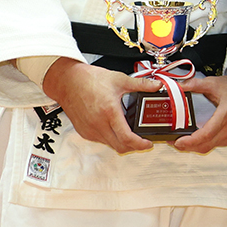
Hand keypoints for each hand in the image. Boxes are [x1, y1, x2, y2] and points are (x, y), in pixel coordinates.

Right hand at [41, 57, 160, 153]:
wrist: (68, 81)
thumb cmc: (90, 80)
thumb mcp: (120, 79)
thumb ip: (141, 84)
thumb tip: (157, 85)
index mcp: (109, 112)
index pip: (126, 138)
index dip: (140, 144)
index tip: (148, 143)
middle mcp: (98, 124)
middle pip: (119, 146)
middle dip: (134, 147)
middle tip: (142, 141)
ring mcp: (90, 129)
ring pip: (110, 145)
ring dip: (121, 143)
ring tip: (130, 134)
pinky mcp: (84, 131)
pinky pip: (100, 141)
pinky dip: (110, 139)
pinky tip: (115, 129)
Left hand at [172, 64, 226, 153]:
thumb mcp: (214, 82)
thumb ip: (195, 84)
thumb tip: (179, 86)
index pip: (207, 134)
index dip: (190, 141)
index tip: (178, 141)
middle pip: (206, 145)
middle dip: (187, 146)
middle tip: (173, 141)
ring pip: (209, 147)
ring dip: (194, 147)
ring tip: (182, 140)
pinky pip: (215, 146)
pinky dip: (203, 145)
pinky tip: (196, 139)